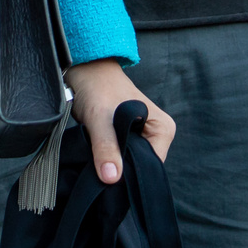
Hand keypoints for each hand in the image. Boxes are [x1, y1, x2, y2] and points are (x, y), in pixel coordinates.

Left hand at [66, 60, 174, 182]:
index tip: (110, 175)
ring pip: (129, 164)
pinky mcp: (128, 139)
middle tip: (101, 168)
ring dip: (114, 164)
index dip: (131, 173)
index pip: (152, 165)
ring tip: (99, 160)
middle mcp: (157, 134)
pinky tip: (98, 158)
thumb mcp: (100, 118)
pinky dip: (110, 160)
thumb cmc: (97, 87)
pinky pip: (121, 158)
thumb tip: (111, 178)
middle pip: (142, 167)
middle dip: (122, 170)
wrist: (84, 70)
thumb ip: (106, 147)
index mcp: (163, 128)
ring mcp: (143, 137)